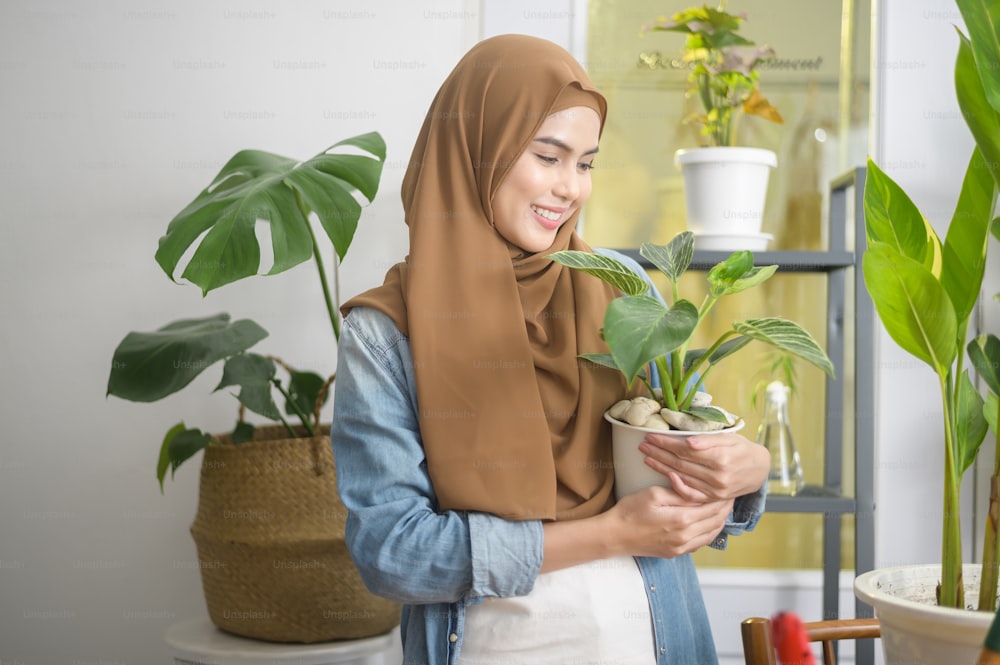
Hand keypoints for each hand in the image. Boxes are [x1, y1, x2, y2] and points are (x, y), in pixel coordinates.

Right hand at [606, 485, 733, 558]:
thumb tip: (698, 489)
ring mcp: (681, 548)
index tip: (728, 489)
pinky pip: (700, 544)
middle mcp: (686, 537)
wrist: (615, 535)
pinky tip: (707, 524)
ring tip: (722, 510)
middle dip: (725, 509)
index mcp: (682, 519)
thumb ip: (678, 492)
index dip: (722, 498)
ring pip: (711, 535)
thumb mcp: (653, 494)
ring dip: (719, 522)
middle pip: (715, 522)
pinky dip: (709, 533)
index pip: (712, 507)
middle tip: (730, 497)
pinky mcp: (675, 553)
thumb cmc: (630, 512)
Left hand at [637, 432, 768, 502]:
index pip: (684, 449)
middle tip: (643, 446)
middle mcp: (717, 477)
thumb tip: (689, 442)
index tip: (650, 436)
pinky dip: (676, 486)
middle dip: (658, 453)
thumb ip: (708, 441)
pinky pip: (691, 494)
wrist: (758, 469)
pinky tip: (664, 476)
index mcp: (720, 458)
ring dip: (661, 467)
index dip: (665, 442)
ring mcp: (714, 490)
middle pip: (680, 463)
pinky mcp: (713, 498)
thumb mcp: (729, 438)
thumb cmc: (741, 449)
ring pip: (681, 477)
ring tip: (647, 457)